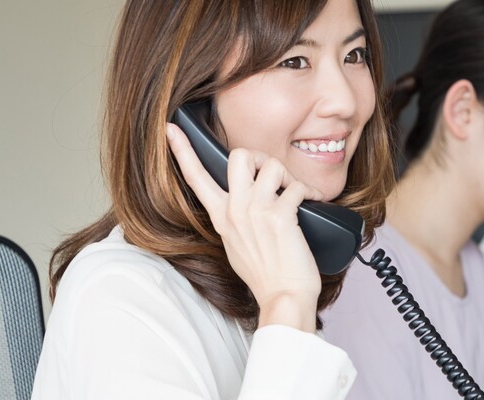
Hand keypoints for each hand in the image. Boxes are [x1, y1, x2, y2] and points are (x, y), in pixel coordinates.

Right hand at [166, 123, 323, 332]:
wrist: (284, 296)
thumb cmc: (266, 274)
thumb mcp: (237, 244)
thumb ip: (235, 219)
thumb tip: (243, 202)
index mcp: (221, 216)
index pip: (195, 178)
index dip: (182, 151)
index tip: (171, 129)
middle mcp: (235, 210)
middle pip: (239, 155)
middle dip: (261, 157)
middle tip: (274, 175)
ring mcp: (256, 211)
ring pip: (272, 165)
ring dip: (289, 176)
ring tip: (295, 194)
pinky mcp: (280, 216)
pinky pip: (298, 187)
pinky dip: (310, 193)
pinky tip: (312, 205)